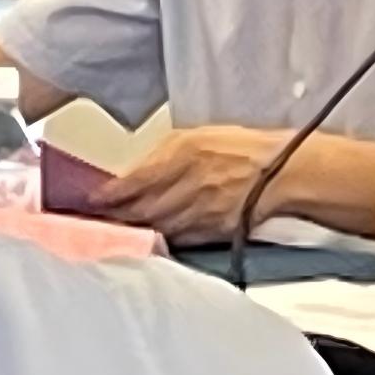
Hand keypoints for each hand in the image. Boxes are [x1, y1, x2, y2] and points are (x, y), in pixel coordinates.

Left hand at [86, 124, 283, 241]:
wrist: (281, 172)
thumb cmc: (241, 148)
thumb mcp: (200, 135)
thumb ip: (166, 150)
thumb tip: (136, 169)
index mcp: (185, 153)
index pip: (137, 178)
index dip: (111, 193)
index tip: (92, 199)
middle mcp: (190, 184)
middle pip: (141, 207)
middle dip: (115, 215)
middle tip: (94, 219)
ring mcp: (201, 211)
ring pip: (157, 225)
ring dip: (134, 230)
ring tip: (115, 230)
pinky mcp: (213, 231)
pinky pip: (179, 238)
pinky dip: (161, 239)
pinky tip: (149, 238)